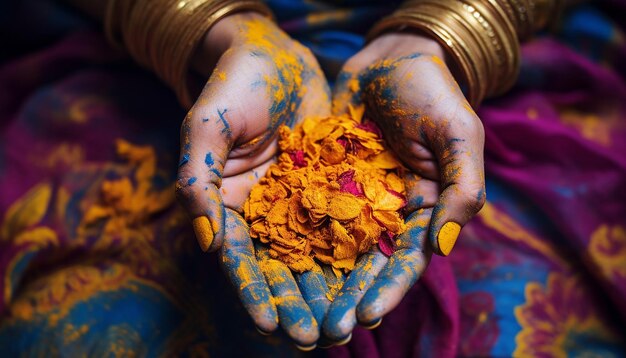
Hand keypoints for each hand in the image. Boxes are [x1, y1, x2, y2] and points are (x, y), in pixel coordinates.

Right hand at [174, 13, 330, 346]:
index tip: (268, 324)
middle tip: (315, 338)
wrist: (275, 56)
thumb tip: (205, 243)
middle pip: (281, 267)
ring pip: (317, 255)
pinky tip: (371, 280)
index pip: (240, 259)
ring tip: (346, 325)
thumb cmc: (232, 87)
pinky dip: (356, 254)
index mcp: (230, 206)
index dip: (253, 292)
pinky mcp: (332, 187)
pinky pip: (346, 225)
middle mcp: (266, 212)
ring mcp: (300, 202)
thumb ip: (198, 181)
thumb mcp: (205, 128)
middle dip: (296, 304)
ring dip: (329, 291)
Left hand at [322, 32, 485, 340]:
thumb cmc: (433, 93)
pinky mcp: (321, 179)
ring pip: (332, 246)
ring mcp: (350, 197)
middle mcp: (384, 211)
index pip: (406, 259)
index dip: (388, 289)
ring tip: (297, 311)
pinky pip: (306, 211)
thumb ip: (460, 190)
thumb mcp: (459, 136)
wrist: (390, 58)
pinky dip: (293, 237)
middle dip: (347, 297)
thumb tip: (442, 249)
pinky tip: (275, 261)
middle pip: (365, 263)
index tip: (366, 315)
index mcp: (422, 209)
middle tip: (326, 330)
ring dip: (317, 279)